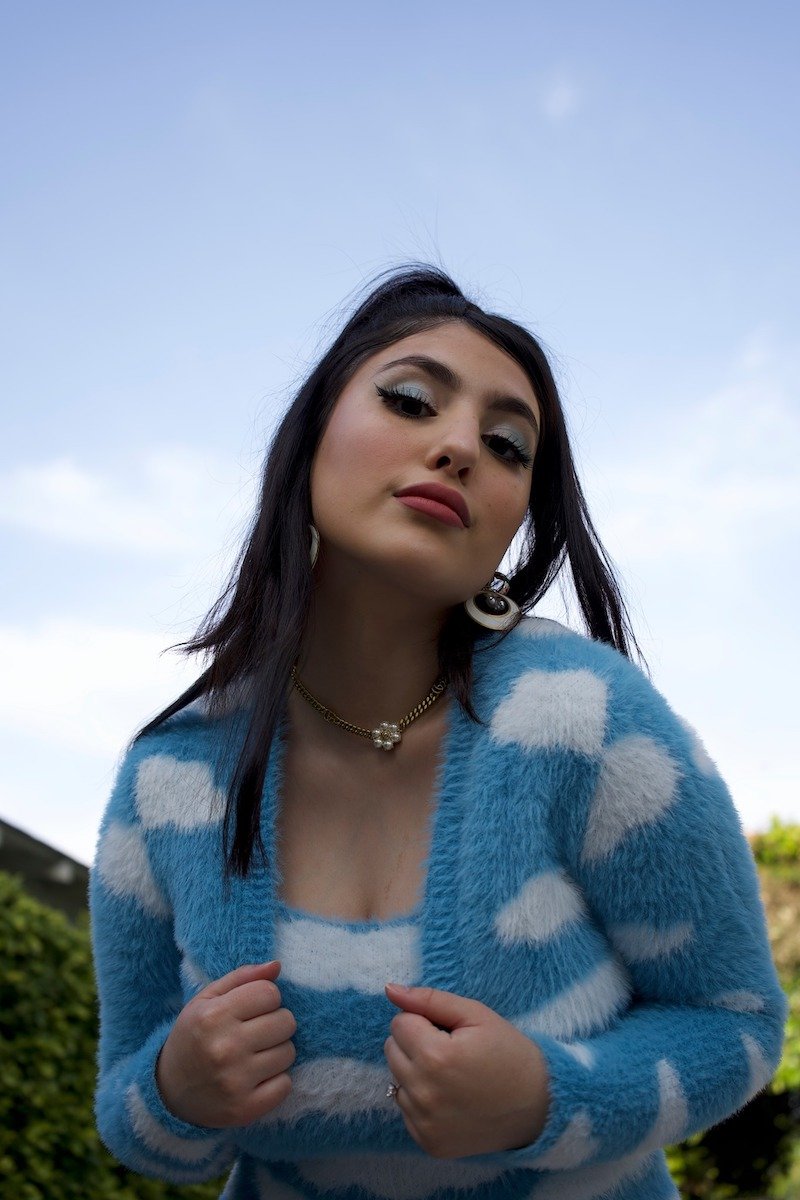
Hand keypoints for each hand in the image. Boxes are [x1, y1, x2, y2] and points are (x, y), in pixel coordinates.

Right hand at [155, 960, 296, 1127]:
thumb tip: (277, 966)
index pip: (270, 993)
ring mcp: (235, 1082)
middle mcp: (225, 1048)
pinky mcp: (245, 1109)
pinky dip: (276, 1080)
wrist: (169, 1092)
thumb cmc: (194, 1037)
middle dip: (275, 1023)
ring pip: (288, 1052)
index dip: (266, 998)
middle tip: (256, 1032)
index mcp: (214, 1016)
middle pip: (286, 1022)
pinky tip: (256, 1077)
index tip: (252, 1009)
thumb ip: (242, 977)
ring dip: (277, 1051)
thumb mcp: (207, 1000)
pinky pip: (285, 1085)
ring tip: (255, 1054)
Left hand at [383, 982, 549, 1158]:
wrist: (539, 1105)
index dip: (424, 1021)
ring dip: (417, 1072)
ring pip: (396, 1079)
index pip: (399, 1023)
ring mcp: (425, 1124)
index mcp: (435, 1057)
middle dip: (416, 1044)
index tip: (450, 1031)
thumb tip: (390, 989)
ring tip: (452, 1075)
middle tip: (452, 1051)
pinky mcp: (429, 1143)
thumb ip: (429, 999)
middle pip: (392, 1050)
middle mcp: (425, 1094)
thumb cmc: (508, 1052)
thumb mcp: (475, 1015)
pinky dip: (422, 1100)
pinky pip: (406, 1110)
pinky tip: (451, 1098)